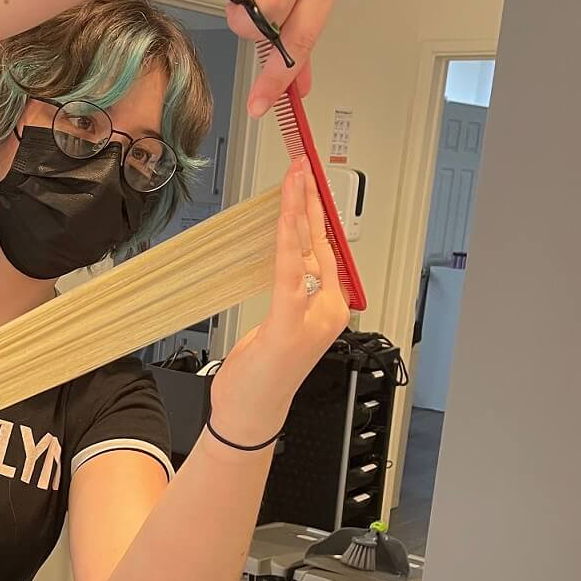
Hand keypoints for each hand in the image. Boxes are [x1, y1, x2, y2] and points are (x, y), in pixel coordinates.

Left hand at [208, 161, 349, 442]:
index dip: (314, 212)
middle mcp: (328, 309)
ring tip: (295, 178)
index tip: (306, 183)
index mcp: (328, 307)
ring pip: (306, 249)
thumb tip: (289, 266)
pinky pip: (288, 270)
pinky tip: (284, 216)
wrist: (252, 414)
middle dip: (310, 199)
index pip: (322, 248)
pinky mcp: (290, 324)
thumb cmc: (261, 376)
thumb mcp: (277, 327)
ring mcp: (313, 317)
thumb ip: (290, 295)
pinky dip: (287, 239)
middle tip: (302, 166)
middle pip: (318, 241)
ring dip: (299, 209)